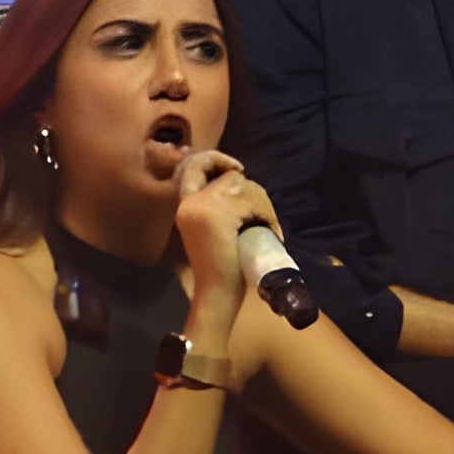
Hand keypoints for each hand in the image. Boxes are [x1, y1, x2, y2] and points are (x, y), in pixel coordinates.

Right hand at [169, 149, 276, 330]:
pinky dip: (267, 215)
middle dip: (254, 192)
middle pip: (230, 177)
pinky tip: (270, 231)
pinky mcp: (218, 215)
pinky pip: (252, 201)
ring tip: (267, 227)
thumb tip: (238, 177)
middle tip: (263, 217)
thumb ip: (217, 203)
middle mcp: (188, 202)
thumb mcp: (213, 228)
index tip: (237, 168)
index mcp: (182, 205)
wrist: (216, 294)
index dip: (217, 159)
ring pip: (244, 186)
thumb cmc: (220, 266)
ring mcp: (201, 207)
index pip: (194, 165)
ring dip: (263, 205)